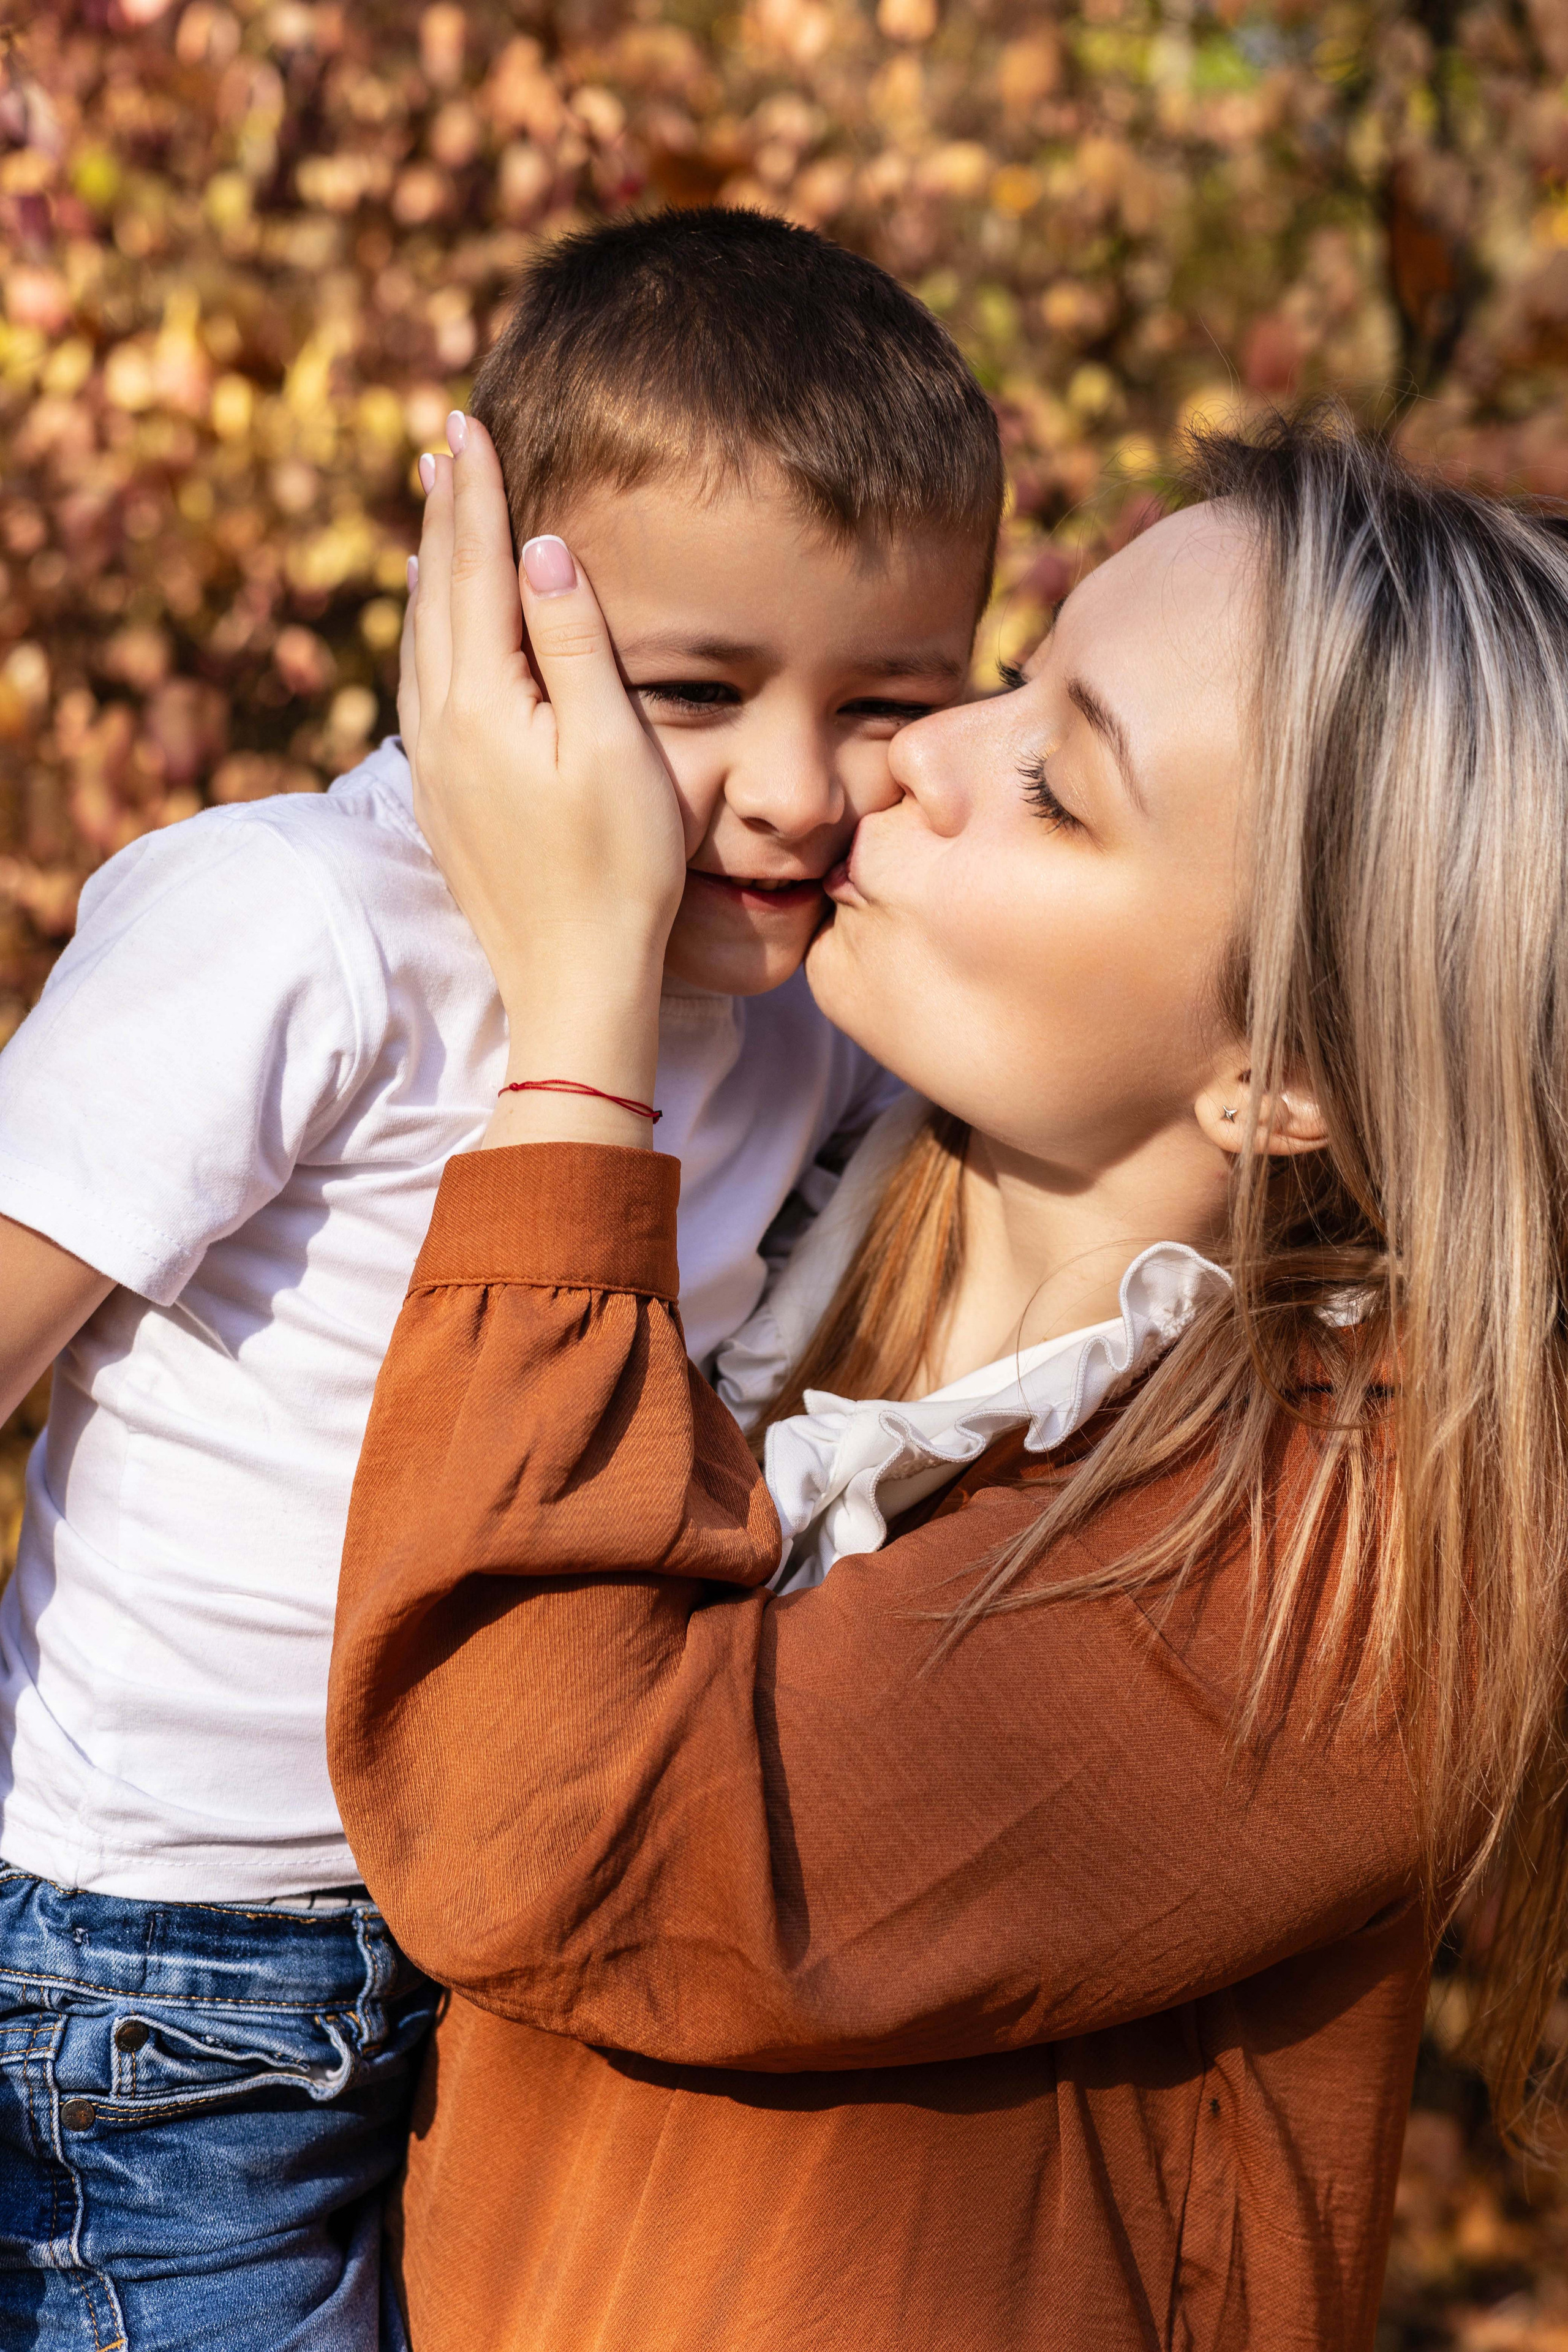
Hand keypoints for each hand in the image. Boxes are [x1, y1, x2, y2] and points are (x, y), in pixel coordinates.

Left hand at [406, 413, 688, 1147]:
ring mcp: (434, 767)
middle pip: (437, 596)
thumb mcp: (613, 748)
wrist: (574, 985)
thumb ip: (573, 643)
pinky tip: (433, 626)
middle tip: (443, 444)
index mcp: (480, 703)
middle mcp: (439, 726)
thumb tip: (542, 547)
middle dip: (445, 516)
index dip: (475, 493)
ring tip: (434, 515)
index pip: (477, 570)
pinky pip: (423, 687)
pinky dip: (428, 633)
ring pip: (421, 641)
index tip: (467, 423)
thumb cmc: (617, 872)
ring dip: (430, 571)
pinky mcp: (444, 801)